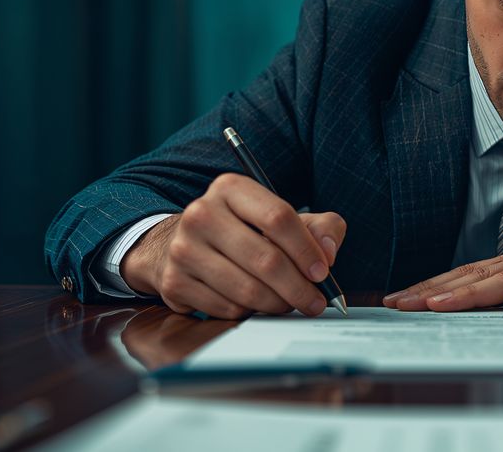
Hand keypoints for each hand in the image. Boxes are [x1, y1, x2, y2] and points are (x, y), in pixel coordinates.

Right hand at [120, 173, 346, 319]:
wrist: (181, 244)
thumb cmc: (245, 230)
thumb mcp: (282, 217)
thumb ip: (320, 227)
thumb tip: (329, 251)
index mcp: (231, 188)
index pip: (278, 218)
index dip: (306, 250)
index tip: (323, 272)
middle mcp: (202, 214)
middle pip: (265, 259)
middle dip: (298, 287)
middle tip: (315, 301)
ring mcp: (183, 249)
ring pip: (248, 290)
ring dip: (278, 303)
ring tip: (290, 303)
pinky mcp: (173, 283)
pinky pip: (227, 309)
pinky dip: (250, 313)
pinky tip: (256, 303)